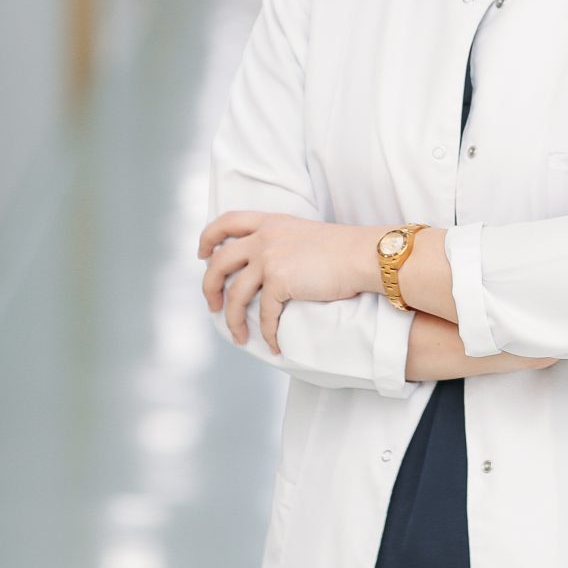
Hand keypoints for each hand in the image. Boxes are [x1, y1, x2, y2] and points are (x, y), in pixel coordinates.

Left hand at [198, 212, 376, 352]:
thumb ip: (282, 242)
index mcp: (270, 222)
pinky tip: (273, 344)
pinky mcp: (279, 281)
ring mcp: (269, 258)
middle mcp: (264, 237)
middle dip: (210, 287)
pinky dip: (266, 333)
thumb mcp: (304, 234)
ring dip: (232, 320)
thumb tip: (270, 266)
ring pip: (235, 295)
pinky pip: (264, 315)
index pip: (226, 222)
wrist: (364, 255)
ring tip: (238, 337)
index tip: (203, 254)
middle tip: (213, 305)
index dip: (209, 237)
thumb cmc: (345, 249)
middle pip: (219, 262)